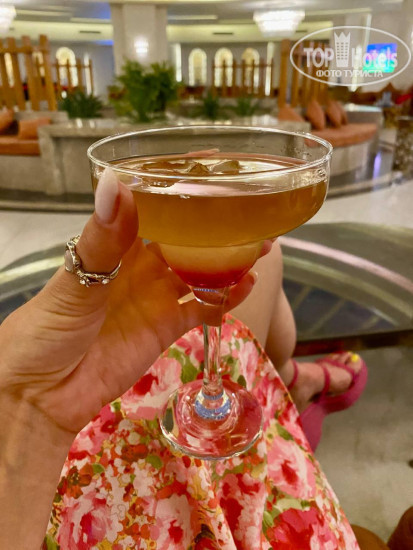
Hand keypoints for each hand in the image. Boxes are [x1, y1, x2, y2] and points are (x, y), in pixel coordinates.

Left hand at [0, 168, 261, 435]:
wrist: (42, 395)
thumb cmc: (47, 331)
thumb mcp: (74, 283)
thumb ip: (103, 240)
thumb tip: (117, 184)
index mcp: (114, 243)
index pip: (153, 204)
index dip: (181, 184)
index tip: (215, 164)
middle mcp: (140, 265)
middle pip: (186, 237)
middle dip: (218, 223)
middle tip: (253, 207)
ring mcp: (156, 297)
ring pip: (201, 270)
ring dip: (230, 258)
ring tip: (263, 244)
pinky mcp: (167, 329)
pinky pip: (202, 309)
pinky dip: (225, 299)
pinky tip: (246, 286)